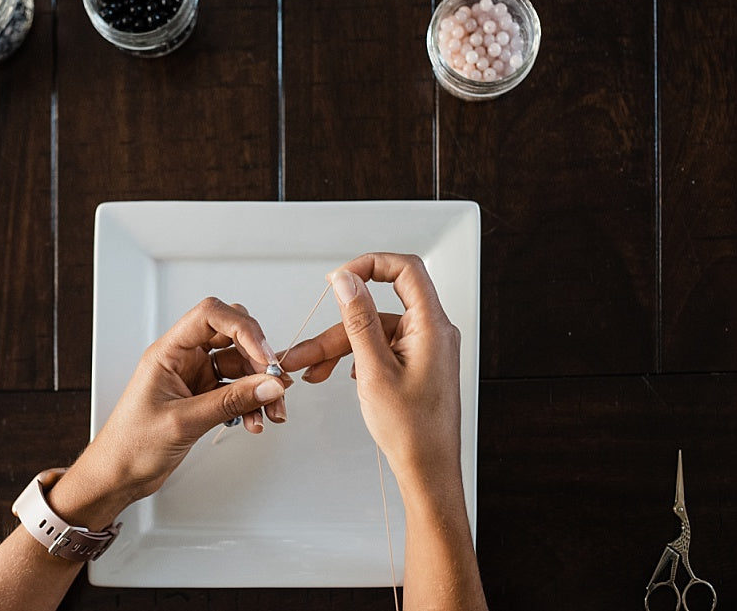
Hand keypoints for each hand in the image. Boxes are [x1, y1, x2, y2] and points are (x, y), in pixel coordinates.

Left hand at [57, 298, 287, 525]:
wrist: (118, 475)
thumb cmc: (131, 445)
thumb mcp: (184, 422)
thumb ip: (230, 402)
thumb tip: (269, 386)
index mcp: (168, 351)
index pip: (210, 316)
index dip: (243, 329)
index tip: (264, 356)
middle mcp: (183, 358)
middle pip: (232, 337)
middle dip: (258, 358)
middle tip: (275, 383)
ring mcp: (194, 377)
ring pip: (240, 366)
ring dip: (261, 386)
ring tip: (271, 411)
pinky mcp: (203, 396)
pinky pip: (237, 390)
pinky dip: (251, 403)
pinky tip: (255, 420)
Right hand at [279, 253, 462, 487]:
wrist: (428, 470)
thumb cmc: (413, 430)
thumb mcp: (374, 370)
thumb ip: (357, 319)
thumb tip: (346, 280)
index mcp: (431, 326)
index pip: (405, 270)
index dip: (370, 265)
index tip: (339, 277)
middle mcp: (431, 332)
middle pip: (376, 309)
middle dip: (336, 328)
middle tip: (305, 348)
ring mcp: (424, 349)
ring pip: (372, 332)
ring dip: (338, 349)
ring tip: (310, 369)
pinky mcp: (415, 363)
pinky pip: (379, 348)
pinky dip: (354, 357)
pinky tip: (337, 374)